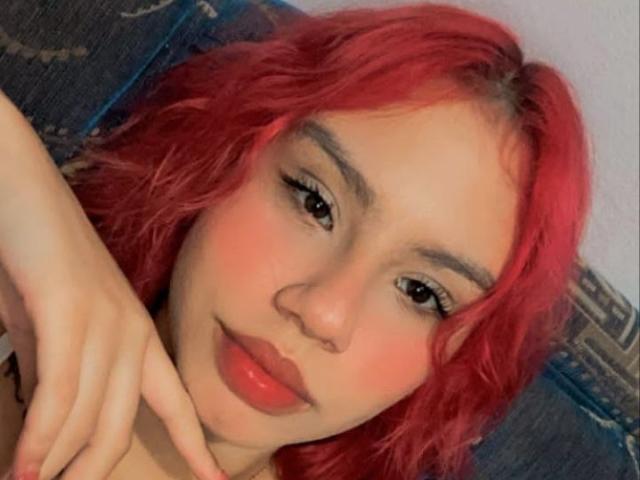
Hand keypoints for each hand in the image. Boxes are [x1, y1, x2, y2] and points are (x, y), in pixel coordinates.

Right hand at [0, 90, 225, 479]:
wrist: (19, 191)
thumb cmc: (35, 259)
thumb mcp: (52, 328)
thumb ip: (62, 371)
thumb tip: (55, 424)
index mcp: (138, 335)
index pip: (176, 402)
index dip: (196, 445)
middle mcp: (132, 332)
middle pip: (119, 427)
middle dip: (88, 472)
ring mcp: (105, 321)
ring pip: (87, 418)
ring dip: (53, 463)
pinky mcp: (70, 310)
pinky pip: (60, 393)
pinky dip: (39, 437)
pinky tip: (24, 467)